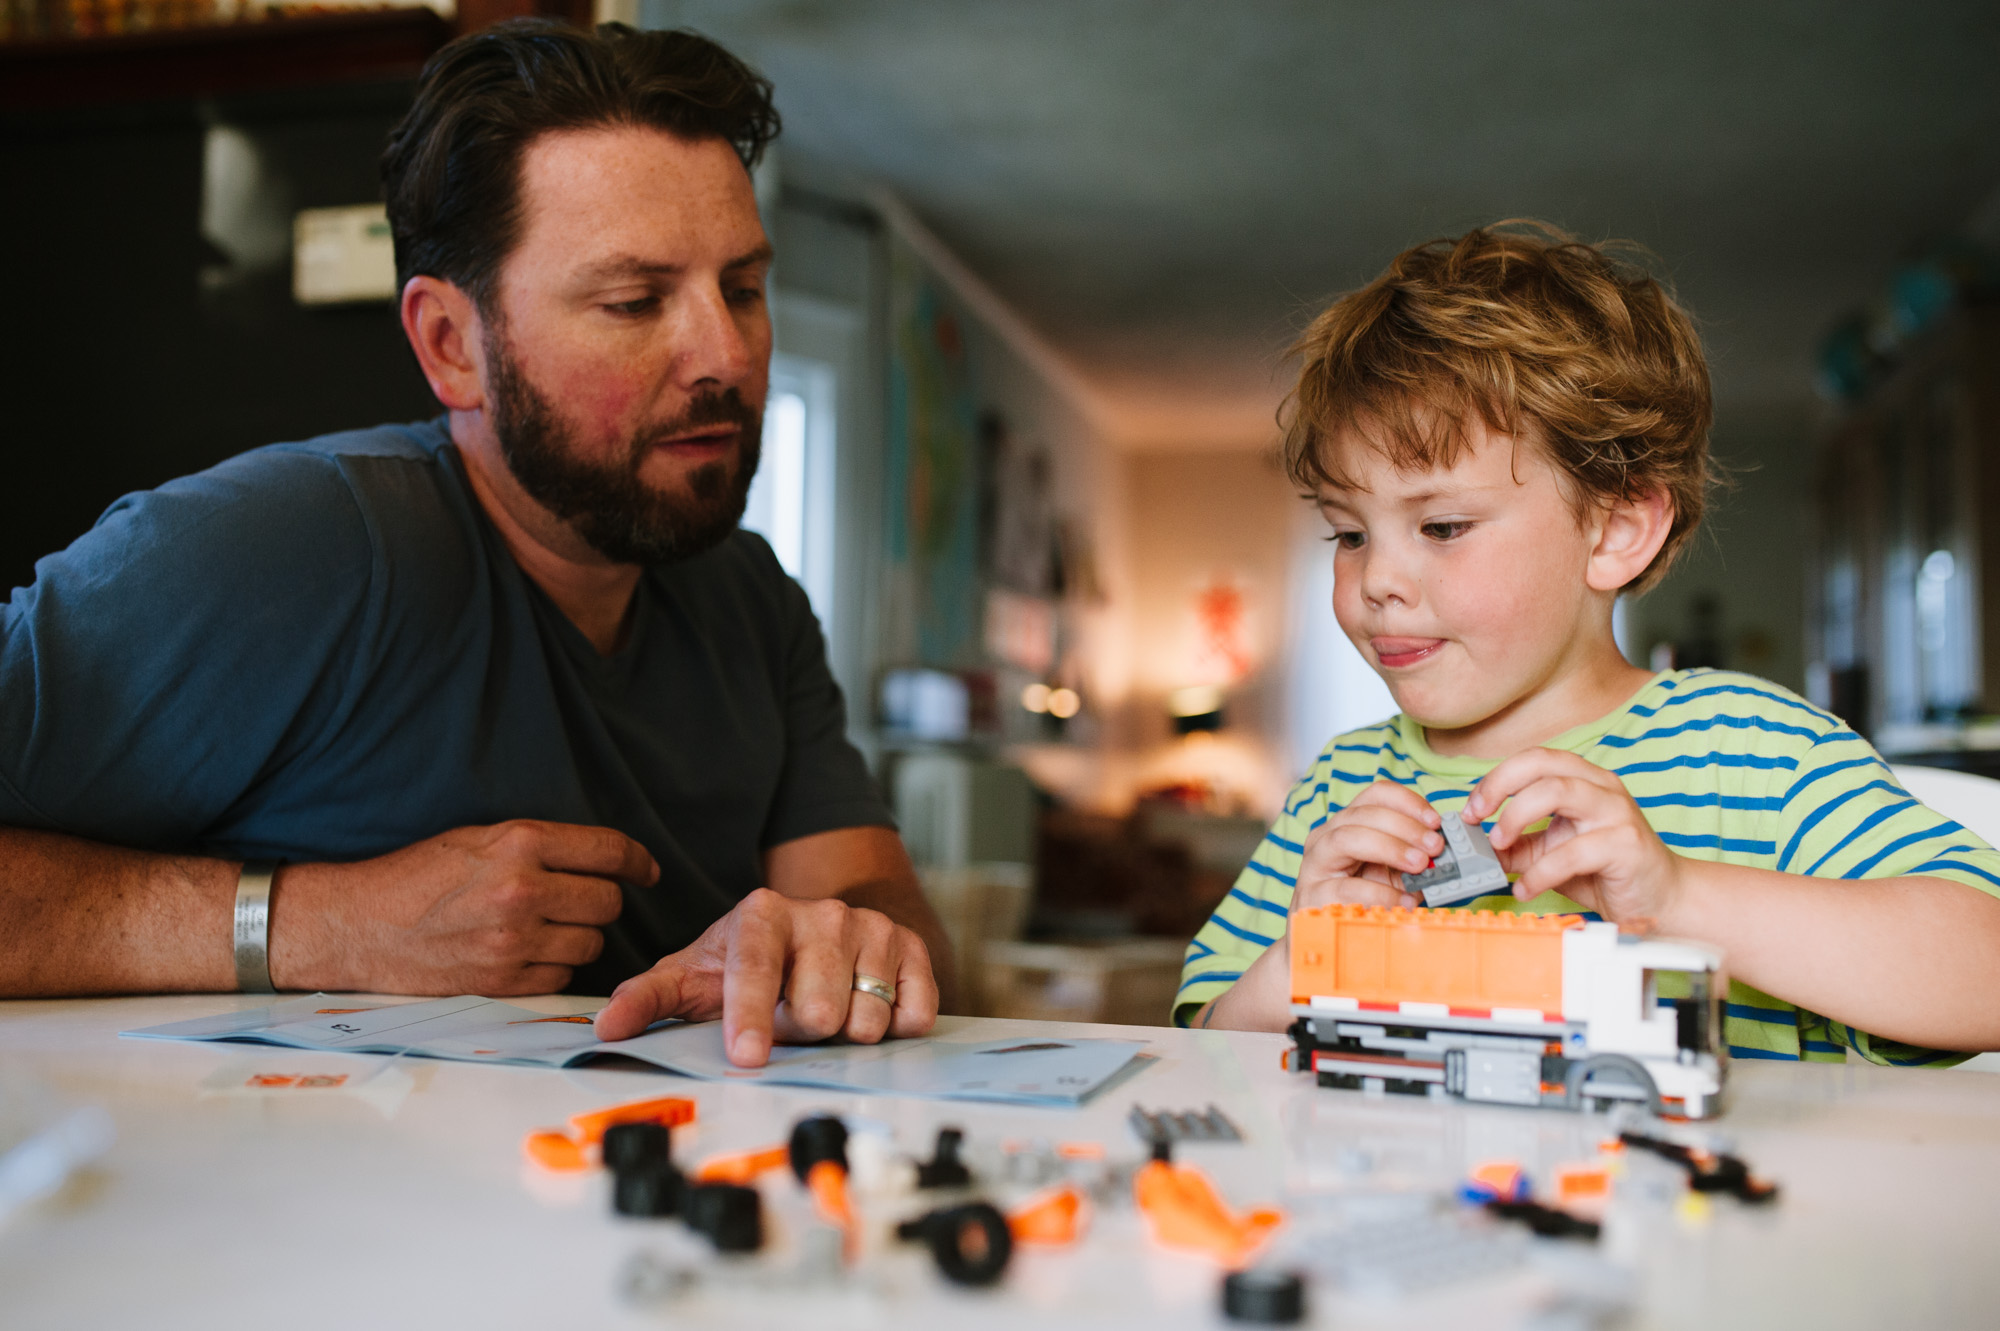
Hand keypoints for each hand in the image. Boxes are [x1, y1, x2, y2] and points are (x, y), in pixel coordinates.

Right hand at [273, 821, 658, 994]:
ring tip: (545, 928)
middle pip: (607, 902)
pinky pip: (561, 978)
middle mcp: (522, 890)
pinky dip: (553, 968)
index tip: (646, 870)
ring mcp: (513, 941)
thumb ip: (538, 846)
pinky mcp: (502, 981)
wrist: (359, 924)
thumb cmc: (416, 876)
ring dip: (579, 937)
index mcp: (519, 844)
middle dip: (600, 901)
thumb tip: (598, 858)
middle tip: (576, 900)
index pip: (609, 851)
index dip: (638, 862)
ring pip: (590, 944)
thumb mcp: (478, 839)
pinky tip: (526, 954)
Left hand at [590, 888, 939, 1064]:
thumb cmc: (749, 962)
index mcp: (761, 914)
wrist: (818, 930)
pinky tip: (869, 1010)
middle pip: (818, 1007)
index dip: (750, 1015)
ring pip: (867, 1016)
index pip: (755, 968)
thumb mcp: (694, 976)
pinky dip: (895, 1026)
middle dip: (802, 1032)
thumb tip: (607, 1027)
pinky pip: (914, 1010)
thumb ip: (648, 999)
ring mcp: (870, 927)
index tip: (746, 1056)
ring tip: (828, 1013)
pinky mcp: (911, 947)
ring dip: (846, 1032)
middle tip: (791, 1020)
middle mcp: (821, 913)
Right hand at [1293, 779, 1445, 910]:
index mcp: (1347, 823)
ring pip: (1346, 839)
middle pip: (1362, 814)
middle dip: (1404, 826)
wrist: (1326, 936)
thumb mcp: (1392, 872)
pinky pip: (1346, 887)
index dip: (1407, 801)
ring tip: (1419, 865)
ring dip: (1389, 848)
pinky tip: (1403, 901)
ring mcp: (1315, 863)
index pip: (1375, 795)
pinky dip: (1380, 893)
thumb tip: (1447, 853)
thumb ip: (1413, 858)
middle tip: (1434, 846)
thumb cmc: (1362, 899)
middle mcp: (1326, 836)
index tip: (1435, 820)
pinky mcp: (1313, 893)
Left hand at [1464, 748, 1685, 930]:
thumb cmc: (1607, 870)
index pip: (1532, 759)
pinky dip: (1540, 872)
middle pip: (1542, 763)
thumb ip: (1519, 847)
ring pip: (1558, 791)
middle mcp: (1601, 786)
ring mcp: (1617, 811)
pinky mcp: (1627, 844)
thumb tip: (1476, 847)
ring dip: (1516, 817)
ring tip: (1499, 847)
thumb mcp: (1552, 853)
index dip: (1495, 779)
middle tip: (1476, 818)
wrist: (1664, 899)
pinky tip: (1526, 888)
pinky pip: (1573, 850)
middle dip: (1499, 786)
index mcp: (1583, 780)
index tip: (1470, 809)